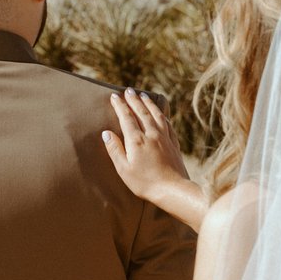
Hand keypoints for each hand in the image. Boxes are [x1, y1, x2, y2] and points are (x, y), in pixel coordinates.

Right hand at [102, 89, 205, 229]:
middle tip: (128, 90)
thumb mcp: (124, 169)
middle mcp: (151, 134)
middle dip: (133, 100)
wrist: (173, 189)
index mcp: (136, 140)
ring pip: (155, 115)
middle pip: (141, 112)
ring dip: (148, 104)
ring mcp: (164, 138)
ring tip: (143, 95)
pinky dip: (162, 115)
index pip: (126, 117)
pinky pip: (167, 123)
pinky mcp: (173, 143)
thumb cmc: (144, 182)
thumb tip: (106, 133)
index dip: (120, 105)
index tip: (114, 96)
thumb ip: (114, 149)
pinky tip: (160, 113)